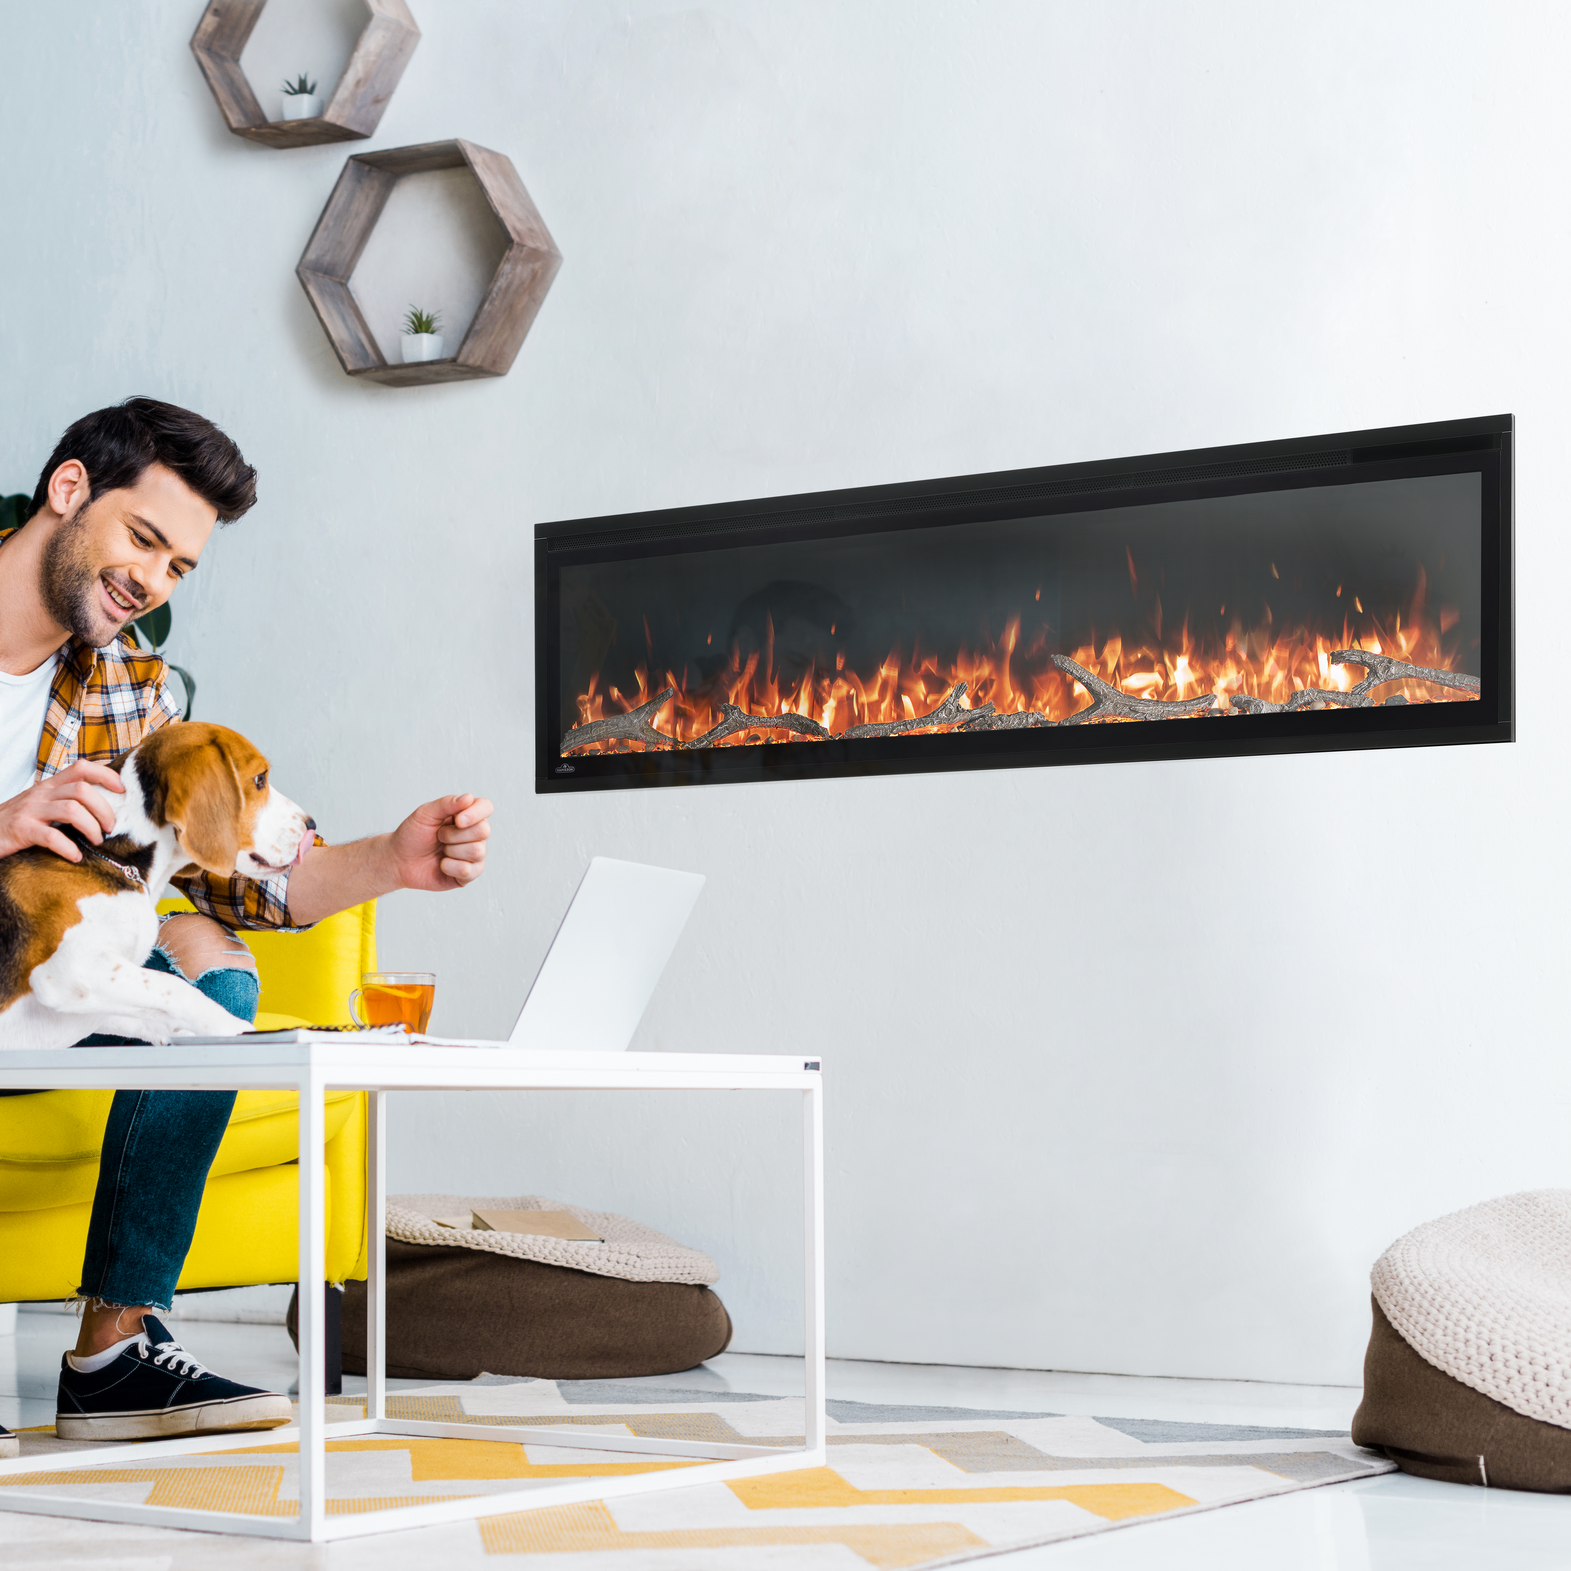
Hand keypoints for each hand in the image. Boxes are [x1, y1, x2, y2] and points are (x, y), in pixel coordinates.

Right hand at [0, 761, 124, 860]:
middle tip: (110, 828)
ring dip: (91, 827)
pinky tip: (75, 856)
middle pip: (82, 790)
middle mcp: (41, 794)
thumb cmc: (17, 822)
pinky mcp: (21, 831)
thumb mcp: (42, 804)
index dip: (105, 774)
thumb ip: (66, 800)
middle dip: (104, 810)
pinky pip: (51, 837)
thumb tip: (105, 807)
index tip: (123, 789)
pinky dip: (68, 848)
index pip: (81, 768)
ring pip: (71, 810)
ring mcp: (30, 811)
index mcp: (49, 786)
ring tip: (97, 841)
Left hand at [386, 793, 491, 892]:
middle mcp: (475, 835)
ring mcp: (474, 856)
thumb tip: (469, 797)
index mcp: (467, 815)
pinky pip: (468, 870)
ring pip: (477, 851)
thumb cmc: (412, 835)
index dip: (476, 813)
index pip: (486, 807)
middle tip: (439, 836)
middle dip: (454, 834)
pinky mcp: (468, 875)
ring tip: (440, 850)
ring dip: (451, 850)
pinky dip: (449, 866)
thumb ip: (447, 804)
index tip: (458, 820)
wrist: (398, 861)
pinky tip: (442, 864)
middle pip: (484, 830)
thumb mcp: (425, 813)